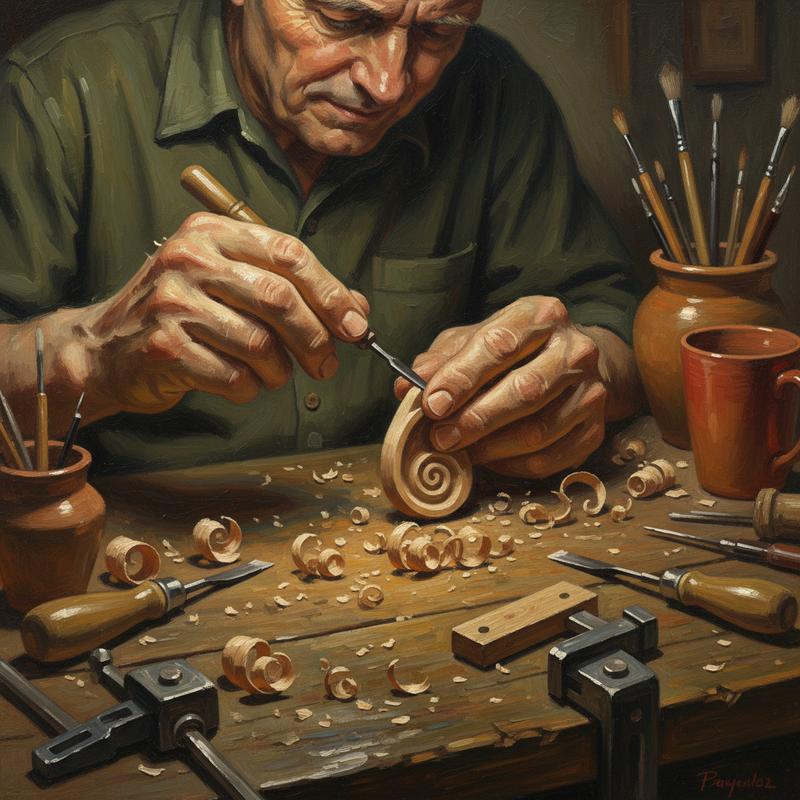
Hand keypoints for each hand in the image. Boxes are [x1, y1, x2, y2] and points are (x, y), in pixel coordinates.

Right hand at [75, 213, 369, 416]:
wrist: (106, 348)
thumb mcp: (231, 283)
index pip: (290, 254)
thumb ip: (290, 289)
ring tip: (276, 375)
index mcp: (212, 233)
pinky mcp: (164, 346)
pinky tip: (242, 384)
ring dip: (281, 371)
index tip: (355, 326)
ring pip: (260, 343)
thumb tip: (356, 309)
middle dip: (315, 339)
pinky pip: (234, 376)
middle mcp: (189, 258)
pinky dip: (250, 388)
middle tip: (328, 364)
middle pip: (280, 299)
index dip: (331, 293)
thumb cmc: (181, 313)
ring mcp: (172, 301)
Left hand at [394, 297, 609, 478]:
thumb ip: (441, 360)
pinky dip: (514, 464)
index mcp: (540, 315)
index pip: (500, 344)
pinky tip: (490, 460)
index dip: (462, 377)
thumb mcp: (473, 341)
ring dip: (492, 447)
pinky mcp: (595, 428)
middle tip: (439, 438)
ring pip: (539, 429)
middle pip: (525, 389)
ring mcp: (591, 390)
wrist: (572, 364)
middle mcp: (574, 348)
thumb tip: (407, 385)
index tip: (431, 403)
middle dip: (476, 418)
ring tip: (460, 451)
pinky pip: (552, 457)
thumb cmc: (513, 351)